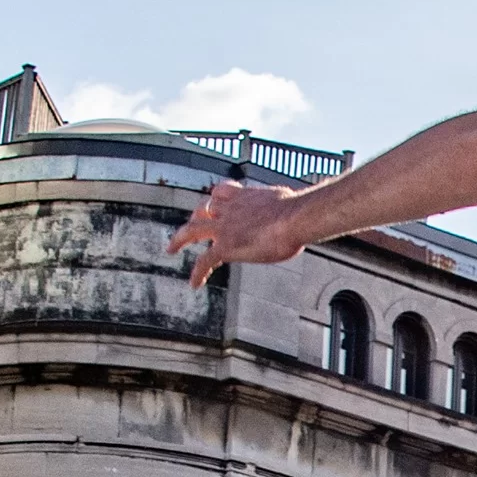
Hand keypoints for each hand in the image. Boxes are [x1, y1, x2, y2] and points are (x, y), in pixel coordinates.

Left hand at [167, 179, 308, 281]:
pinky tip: (194, 283)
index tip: (213, 204)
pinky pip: (204, 261)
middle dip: (193, 217)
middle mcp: (231, 208)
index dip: (216, 199)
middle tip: (188, 225)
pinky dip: (197, 273)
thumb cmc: (299, 211)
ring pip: (192, 230)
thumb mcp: (289, 203)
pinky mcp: (225, 246)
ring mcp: (225, 227)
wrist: (295, 217)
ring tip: (171, 249)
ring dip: (179, 239)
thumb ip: (286, 208)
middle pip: (203, 208)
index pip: (222, 192)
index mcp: (246, 196)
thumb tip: (304, 211)